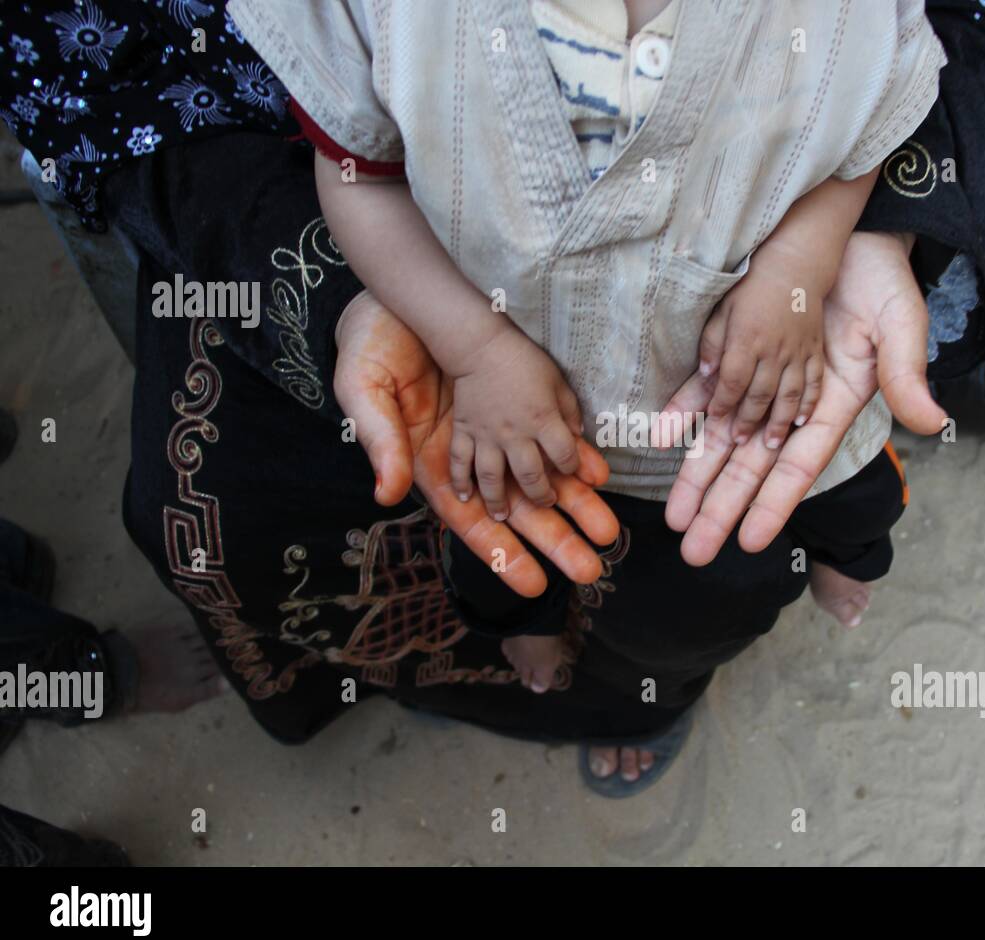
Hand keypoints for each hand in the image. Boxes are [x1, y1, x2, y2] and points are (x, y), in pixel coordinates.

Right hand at [333, 292, 618, 596]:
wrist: (396, 294)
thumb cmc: (371, 345)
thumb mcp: (363, 390)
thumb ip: (380, 442)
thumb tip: (387, 494)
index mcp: (432, 465)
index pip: (475, 523)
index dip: (503, 556)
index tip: (536, 586)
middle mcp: (469, 456)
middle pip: (519, 511)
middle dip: (555, 540)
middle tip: (592, 567)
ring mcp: (495, 429)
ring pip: (541, 477)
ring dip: (574, 504)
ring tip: (608, 531)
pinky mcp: (516, 399)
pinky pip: (550, 433)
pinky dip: (572, 454)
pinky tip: (597, 474)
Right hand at [449, 322, 583, 518]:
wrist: (479, 343)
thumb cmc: (522, 359)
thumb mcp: (557, 379)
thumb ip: (569, 409)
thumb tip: (577, 435)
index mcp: (542, 419)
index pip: (564, 455)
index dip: (572, 467)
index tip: (572, 471)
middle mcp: (515, 433)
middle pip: (531, 475)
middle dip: (541, 495)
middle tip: (545, 502)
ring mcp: (486, 435)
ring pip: (493, 477)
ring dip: (499, 500)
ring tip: (502, 514)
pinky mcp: (464, 430)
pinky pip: (460, 462)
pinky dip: (460, 481)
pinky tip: (465, 498)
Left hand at [660, 231, 945, 565]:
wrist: (846, 226)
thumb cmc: (880, 276)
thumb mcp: (900, 323)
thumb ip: (908, 374)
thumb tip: (933, 423)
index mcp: (833, 405)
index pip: (798, 465)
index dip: (774, 502)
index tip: (749, 541)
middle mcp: (793, 403)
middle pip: (753, 465)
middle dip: (722, 506)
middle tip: (692, 549)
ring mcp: (761, 378)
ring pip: (723, 438)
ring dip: (697, 476)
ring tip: (673, 519)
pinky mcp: (734, 347)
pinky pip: (703, 388)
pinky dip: (683, 415)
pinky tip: (662, 440)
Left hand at [701, 245, 824, 448]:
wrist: (796, 260)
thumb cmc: (753, 282)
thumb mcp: (723, 306)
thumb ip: (713, 341)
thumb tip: (706, 373)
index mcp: (747, 338)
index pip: (732, 381)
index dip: (722, 403)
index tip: (716, 418)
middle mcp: (774, 349)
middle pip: (759, 394)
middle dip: (747, 420)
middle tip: (739, 440)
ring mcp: (798, 351)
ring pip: (789, 394)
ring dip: (779, 422)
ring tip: (771, 444)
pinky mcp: (814, 348)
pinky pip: (814, 381)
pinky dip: (809, 402)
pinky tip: (803, 421)